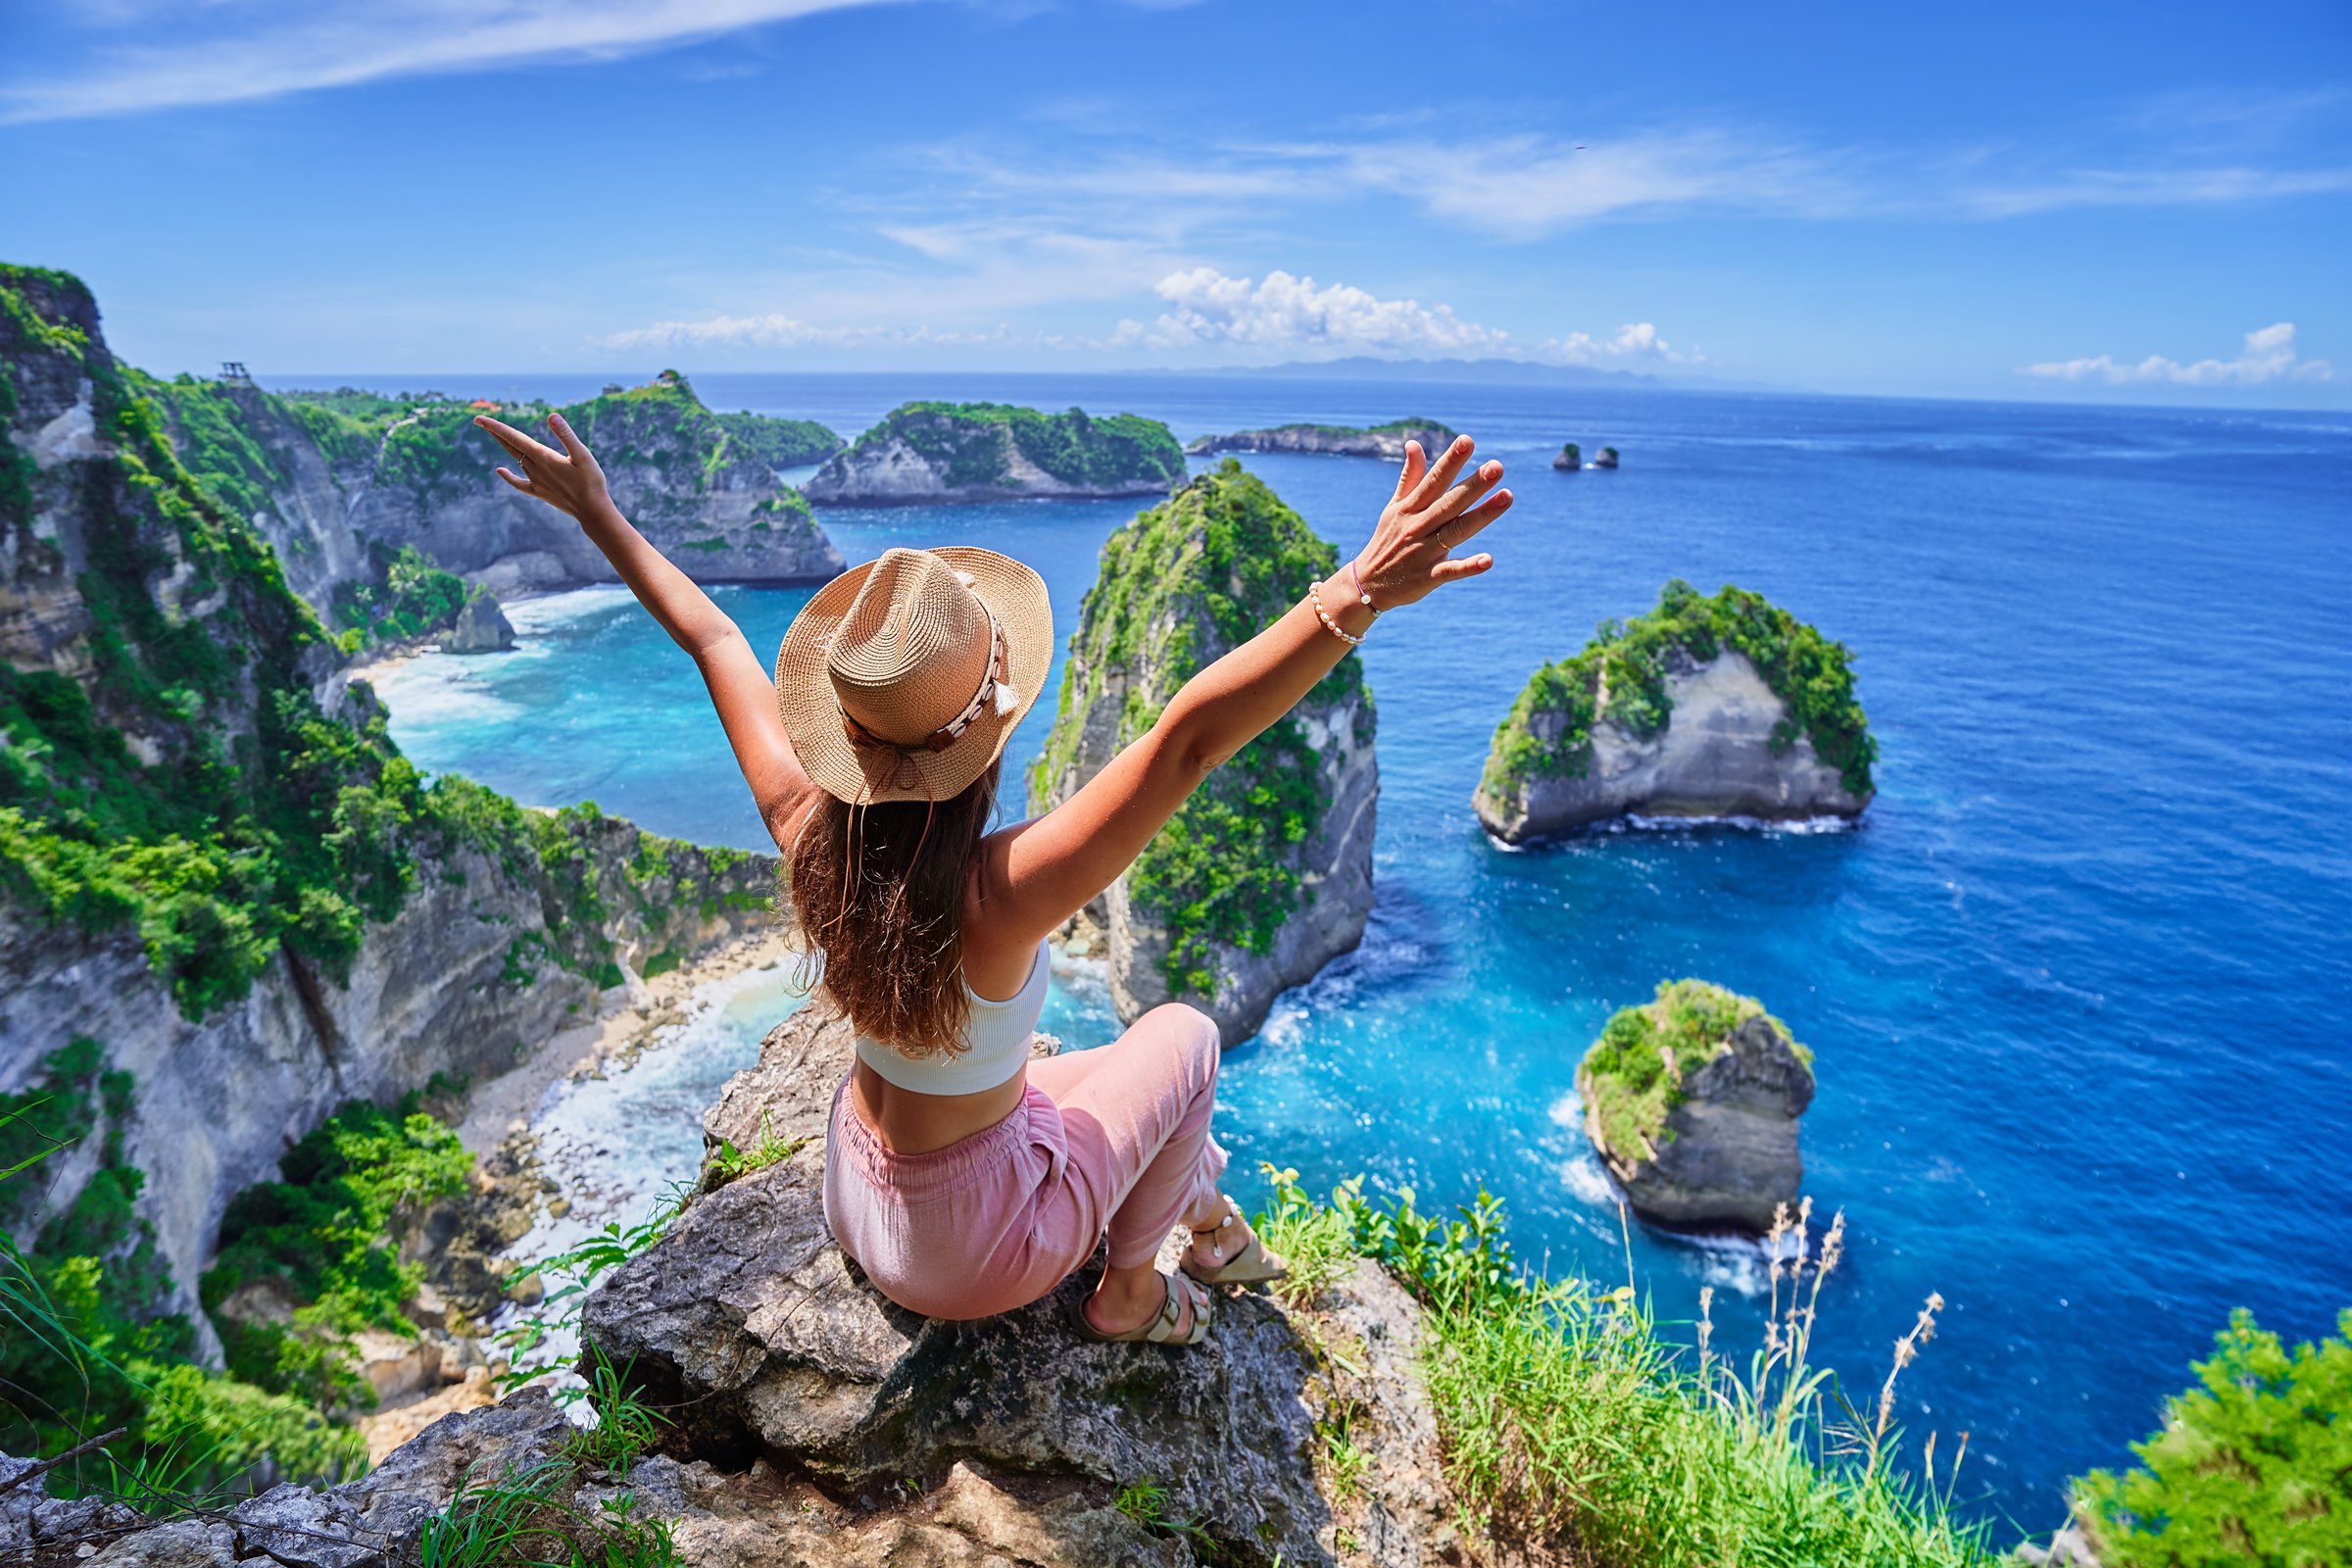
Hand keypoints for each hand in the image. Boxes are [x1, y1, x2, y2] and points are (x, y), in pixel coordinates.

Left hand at [475, 412, 610, 522]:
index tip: (479, 419)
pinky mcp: (540, 492)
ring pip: (515, 459)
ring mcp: (536, 482)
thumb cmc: (591, 482)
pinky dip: (509, 476)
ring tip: (496, 435)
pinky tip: (500, 470)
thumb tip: (551, 416)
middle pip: (510, 446)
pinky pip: (519, 483)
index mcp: (543, 457)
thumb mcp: (583, 455)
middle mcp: (535, 469)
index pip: (514, 437)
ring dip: (505, 446)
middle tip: (478, 421)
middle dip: (494, 432)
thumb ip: (566, 435)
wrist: (592, 511)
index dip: (495, 427)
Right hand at [1349, 435, 1509, 610]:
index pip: (1433, 480)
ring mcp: (1422, 552)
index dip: (1450, 460)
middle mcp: (1417, 526)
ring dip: (1482, 515)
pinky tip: (1488, 560)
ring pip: (1455, 531)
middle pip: (1449, 502)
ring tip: (1507, 497)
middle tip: (1497, 467)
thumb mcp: (1394, 507)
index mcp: (1410, 507)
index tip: (1467, 440)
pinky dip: (1468, 566)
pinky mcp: (1427, 577)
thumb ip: (1409, 477)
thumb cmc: (1386, 540)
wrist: (1367, 585)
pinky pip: (1449, 571)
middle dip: (1473, 485)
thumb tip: (1413, 443)